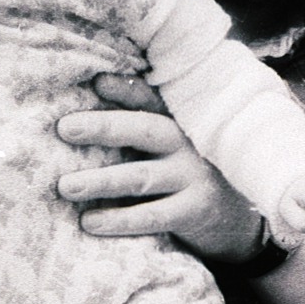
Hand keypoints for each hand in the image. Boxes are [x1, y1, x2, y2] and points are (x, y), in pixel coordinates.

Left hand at [55, 73, 263, 260]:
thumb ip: (140, 125)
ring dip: (101, 181)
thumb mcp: (171, 144)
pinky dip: (120, 219)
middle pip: (144, 130)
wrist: (239, 219)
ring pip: (141, 176)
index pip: (150, 98)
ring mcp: (193, 177)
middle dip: (104, 127)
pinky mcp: (194, 211)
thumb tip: (87, 102)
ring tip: (66, 186)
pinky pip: (152, 216)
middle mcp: (187, 144)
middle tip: (65, 128)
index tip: (97, 81)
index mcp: (177, 122)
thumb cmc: (188, 174)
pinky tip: (90, 222)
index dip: (125, 89)